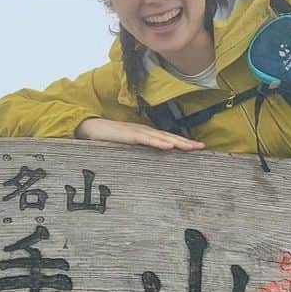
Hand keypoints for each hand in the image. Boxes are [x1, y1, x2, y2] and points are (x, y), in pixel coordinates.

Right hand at [75, 117, 204, 150]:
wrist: (88, 128)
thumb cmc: (106, 139)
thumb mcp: (125, 148)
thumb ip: (136, 152)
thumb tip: (147, 163)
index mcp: (144, 134)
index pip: (167, 139)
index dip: (182, 143)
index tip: (197, 149)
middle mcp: (144, 131)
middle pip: (169, 137)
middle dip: (186, 142)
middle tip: (202, 148)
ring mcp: (136, 132)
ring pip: (161, 137)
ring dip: (177, 142)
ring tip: (192, 147)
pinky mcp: (128, 136)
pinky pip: (146, 139)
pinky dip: (158, 142)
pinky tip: (169, 146)